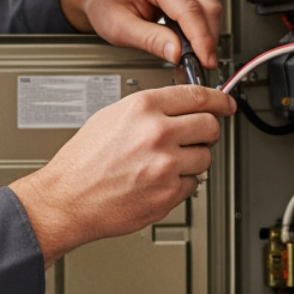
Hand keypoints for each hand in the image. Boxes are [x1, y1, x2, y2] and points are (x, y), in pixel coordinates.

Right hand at [8, 85, 235, 263]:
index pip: (197, 95)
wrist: (68, 198)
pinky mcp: (168, 193)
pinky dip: (180, 184)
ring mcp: (166, 164)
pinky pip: (193, 184)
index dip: (218, 100)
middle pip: (210, 126)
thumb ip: (149, 110)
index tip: (225, 104)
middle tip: (196, 137)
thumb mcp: (111, 116)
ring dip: (192, 161)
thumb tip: (179, 108)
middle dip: (206, 132)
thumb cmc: (83, 161)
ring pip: (205, 157)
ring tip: (165, 164)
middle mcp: (157, 132)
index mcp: (143, 107)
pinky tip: (157, 182)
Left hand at [60, 0, 223, 68]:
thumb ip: (150, 40)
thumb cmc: (104, 3)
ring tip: (193, 54)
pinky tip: (190, 40)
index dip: (201, 38)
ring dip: (207, 33)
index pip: (189, 9)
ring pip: (210, 6)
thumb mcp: (120, 28)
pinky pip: (205, 5)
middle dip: (209, 39)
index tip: (206, 60)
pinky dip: (202, 26)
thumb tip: (177, 52)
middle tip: (202, 64)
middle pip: (207, 6)